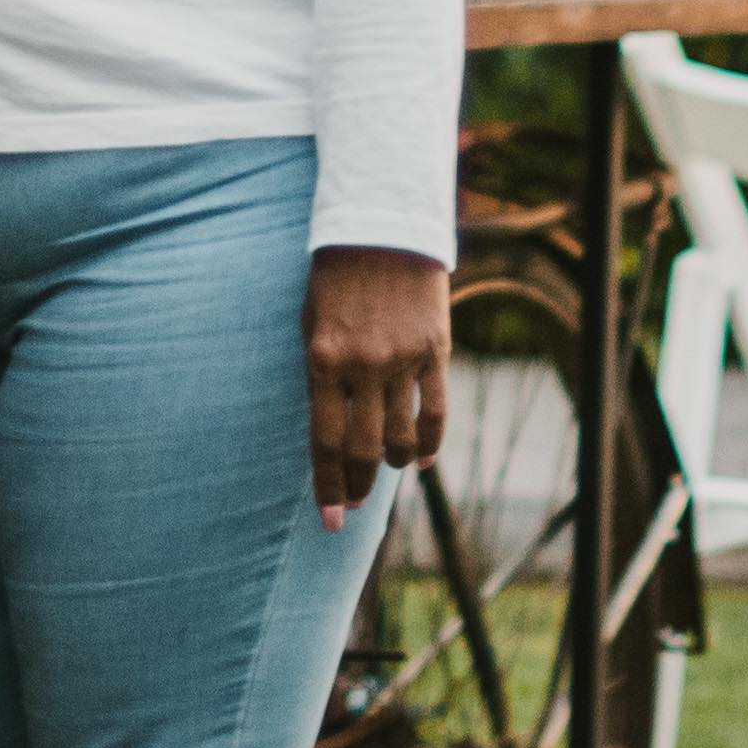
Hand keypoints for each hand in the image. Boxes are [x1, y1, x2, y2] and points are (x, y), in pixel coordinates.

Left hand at [308, 246, 448, 526]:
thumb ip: (320, 376)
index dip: (327, 487)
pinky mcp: (435, 350)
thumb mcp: (311, 322)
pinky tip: (417, 460)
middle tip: (352, 505)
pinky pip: (435, 412)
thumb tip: (330, 429)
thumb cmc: (336, 277)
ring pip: (400, 438)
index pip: (325, 442)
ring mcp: (402, 359)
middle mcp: (362, 365)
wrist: (382, 226)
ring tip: (383, 472)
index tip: (330, 521)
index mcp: (322, 360)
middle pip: (362, 449)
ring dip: (390, 466)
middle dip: (356, 486)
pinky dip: (427, 443)